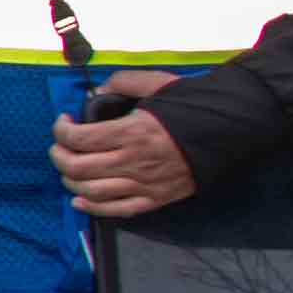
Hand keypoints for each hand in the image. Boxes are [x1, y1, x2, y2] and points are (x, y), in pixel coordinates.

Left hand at [51, 72, 196, 217]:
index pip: (79, 138)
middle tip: (60, 146)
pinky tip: (80, 199)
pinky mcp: (156, 198)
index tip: (63, 123)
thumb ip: (123, 83)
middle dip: (59, 156)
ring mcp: (145, 183)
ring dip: (70, 181)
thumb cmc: (196, 107)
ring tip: (69, 168)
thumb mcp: (159, 84)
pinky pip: (117, 209)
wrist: (233, 130)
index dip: (61, 131)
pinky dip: (92, 207)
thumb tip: (98, 92)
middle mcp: (136, 161)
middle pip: (77, 168)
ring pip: (91, 191)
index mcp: (134, 131)